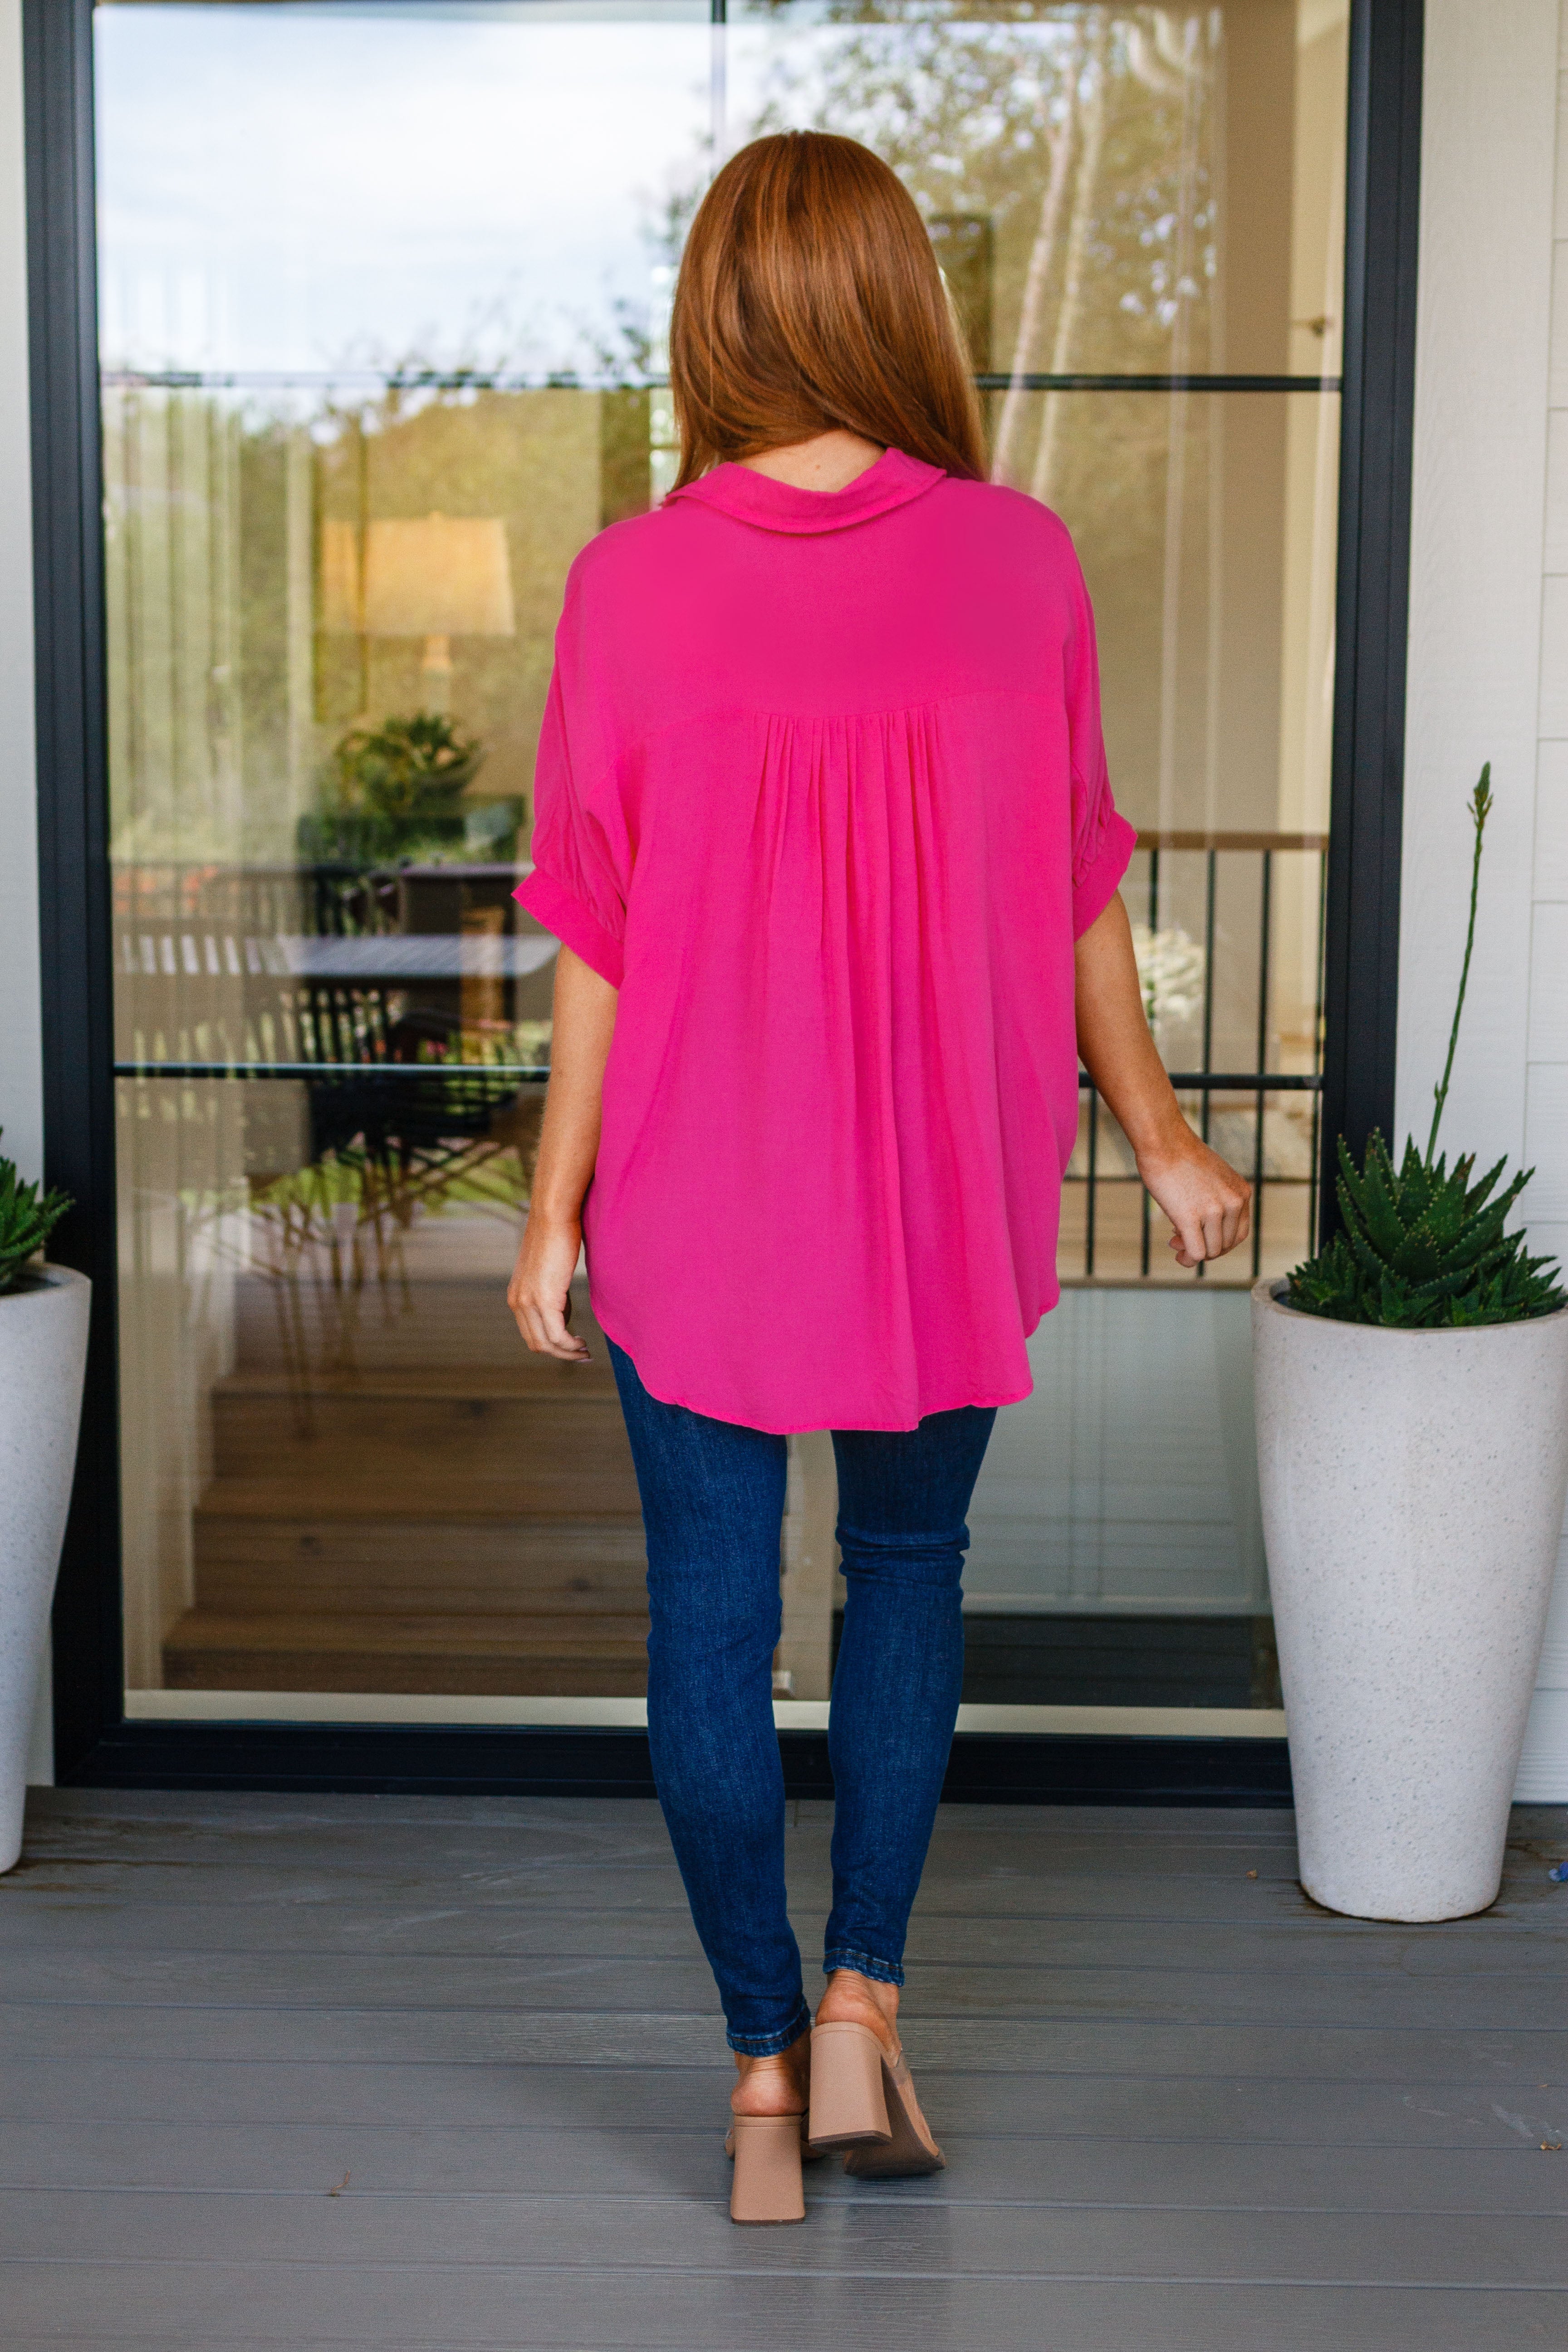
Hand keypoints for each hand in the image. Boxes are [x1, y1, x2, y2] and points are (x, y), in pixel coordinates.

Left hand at [507, 1210, 590, 1359]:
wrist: (552, 1217)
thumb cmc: (555, 1237)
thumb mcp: (549, 1271)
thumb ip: (552, 1293)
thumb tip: (563, 1312)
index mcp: (516, 1297)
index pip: (530, 1334)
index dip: (551, 1346)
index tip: (572, 1348)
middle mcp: (517, 1302)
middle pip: (536, 1343)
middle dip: (560, 1354)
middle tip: (582, 1355)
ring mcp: (528, 1302)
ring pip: (546, 1343)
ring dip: (567, 1353)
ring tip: (584, 1352)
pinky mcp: (544, 1300)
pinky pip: (557, 1335)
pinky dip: (570, 1345)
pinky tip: (582, 1342)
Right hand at [1135, 1119, 1251, 1268]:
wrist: (1164, 1142)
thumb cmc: (1181, 1156)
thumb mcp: (1213, 1178)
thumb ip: (1217, 1201)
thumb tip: (1204, 1231)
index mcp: (1241, 1192)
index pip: (1239, 1233)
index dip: (1220, 1242)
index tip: (1202, 1237)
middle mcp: (1233, 1202)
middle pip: (1226, 1245)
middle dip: (1206, 1248)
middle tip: (1182, 1240)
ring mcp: (1213, 1210)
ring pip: (1211, 1251)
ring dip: (1194, 1254)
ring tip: (1176, 1244)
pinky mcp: (1190, 1217)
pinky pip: (1196, 1252)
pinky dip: (1188, 1259)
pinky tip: (1179, 1255)